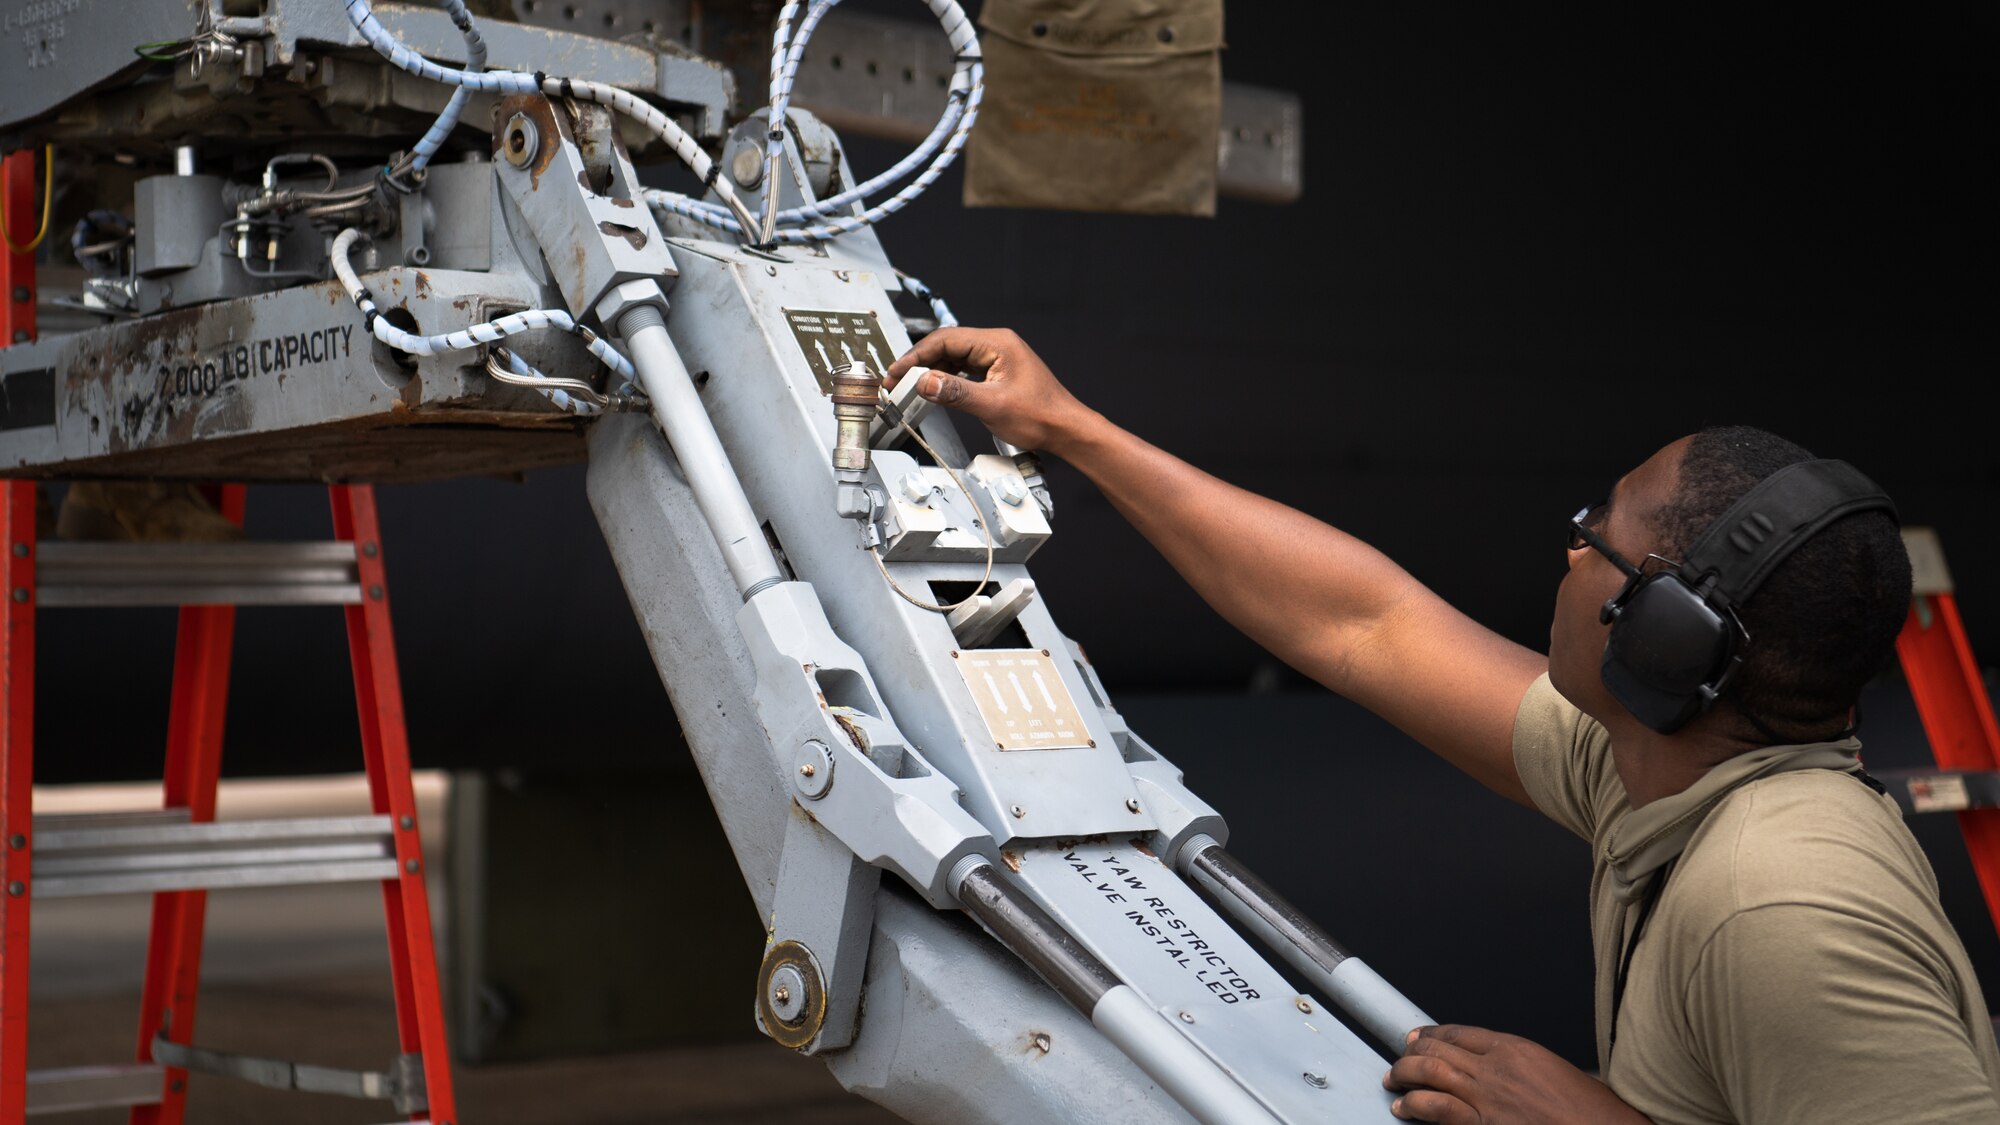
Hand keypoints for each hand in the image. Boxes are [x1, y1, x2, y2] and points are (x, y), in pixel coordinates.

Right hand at [883, 327, 1101, 455]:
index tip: (898, 372)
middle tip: (898, 381)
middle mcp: (997, 344)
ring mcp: (997, 357)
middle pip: (947, 346)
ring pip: (954, 357)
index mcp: (998, 343)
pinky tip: (937, 390)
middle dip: (920, 363)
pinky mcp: (997, 371)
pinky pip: (965, 369)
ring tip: (912, 387)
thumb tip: (925, 382)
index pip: (946, 340)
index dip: (916, 356)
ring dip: (933, 371)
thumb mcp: (992, 405)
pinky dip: (947, 379)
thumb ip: (955, 393)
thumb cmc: (1041, 416)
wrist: (1066, 429)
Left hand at [1385, 1025, 1649, 1124]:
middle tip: (1401, 1055)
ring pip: (1432, 1074)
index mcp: (1517, 1049)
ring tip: (1394, 1078)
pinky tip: (1403, 1107)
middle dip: (1414, 1051)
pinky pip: (1438, 1109)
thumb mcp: (1558, 1072)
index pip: (1462, 1033)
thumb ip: (1526, 1066)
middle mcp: (1497, 1067)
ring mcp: (1488, 1096)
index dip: (1435, 1034)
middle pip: (1440, 1049)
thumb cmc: (1594, 1112)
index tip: (1422, 1036)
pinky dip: (1414, 1105)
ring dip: (1406, 1074)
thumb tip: (1507, 1071)